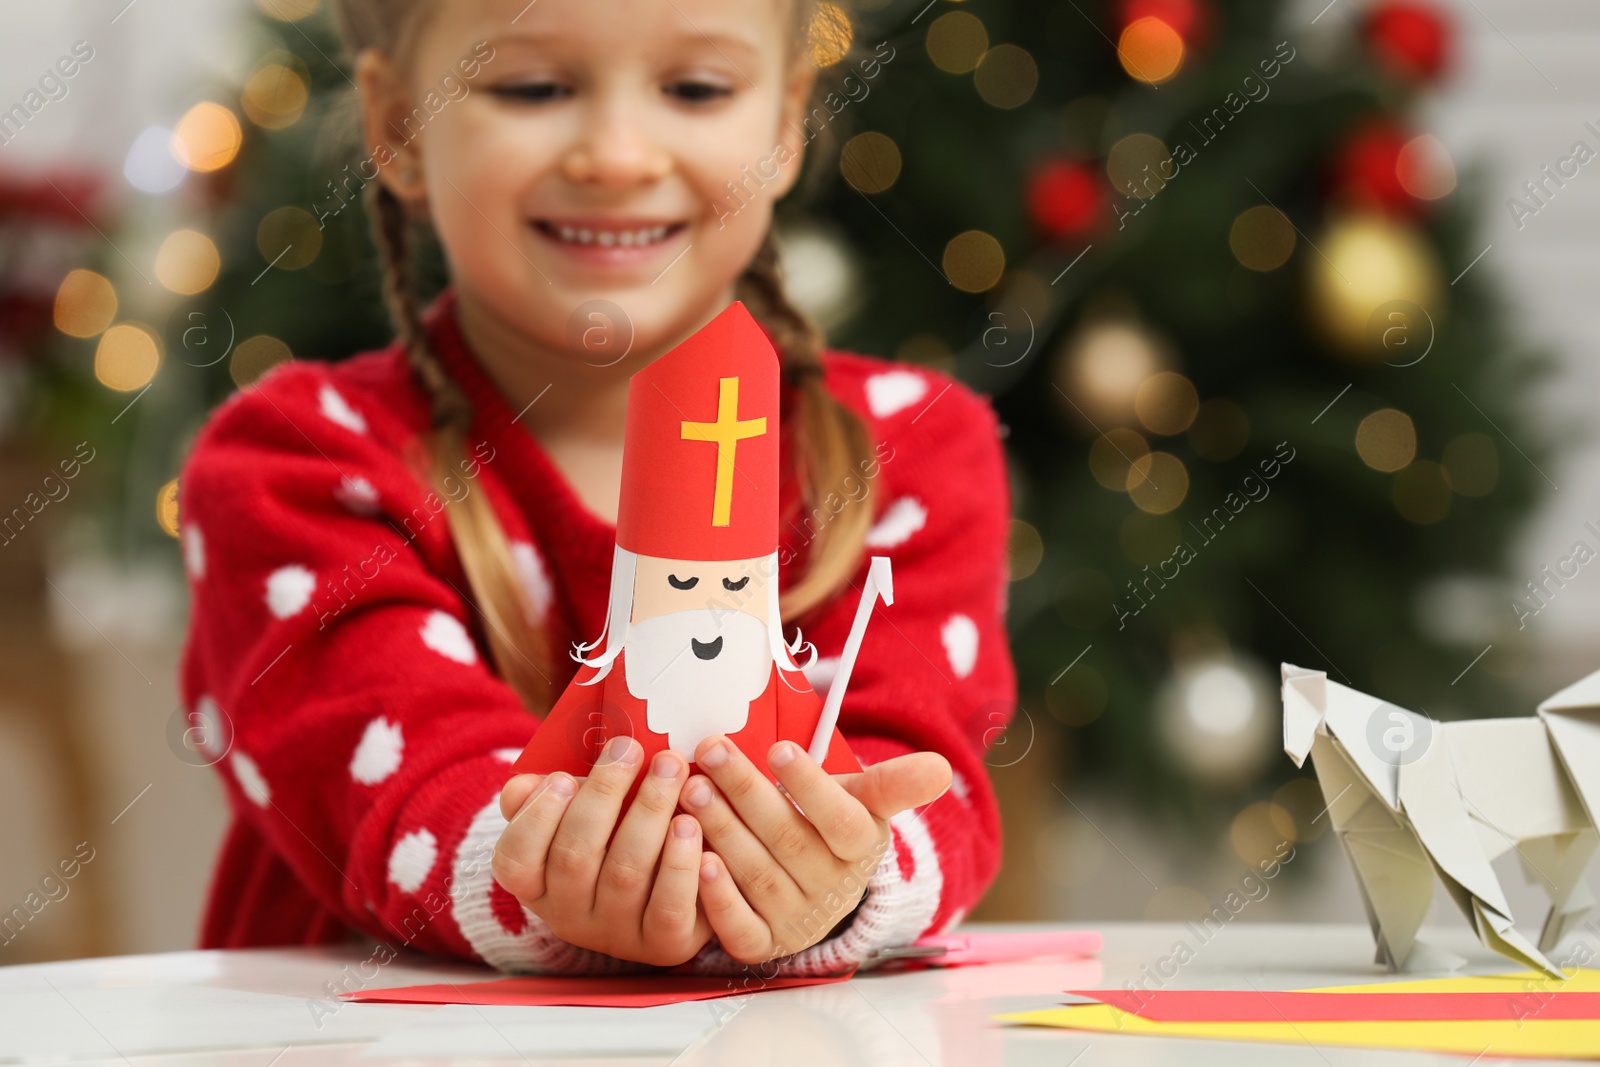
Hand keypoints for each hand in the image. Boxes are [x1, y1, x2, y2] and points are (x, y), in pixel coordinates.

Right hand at [492, 737, 712, 966]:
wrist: (677, 895)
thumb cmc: (617, 835)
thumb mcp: (577, 815)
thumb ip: (546, 796)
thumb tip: (521, 787)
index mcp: (537, 884)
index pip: (515, 860)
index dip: (537, 819)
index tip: (563, 776)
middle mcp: (570, 915)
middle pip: (575, 857)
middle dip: (603, 794)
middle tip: (629, 748)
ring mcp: (617, 933)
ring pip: (626, 874)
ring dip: (649, 814)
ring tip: (671, 771)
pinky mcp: (666, 944)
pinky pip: (669, 907)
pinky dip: (680, 864)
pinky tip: (692, 825)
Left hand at [682, 735, 950, 963]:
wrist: (814, 886)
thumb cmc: (828, 826)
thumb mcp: (863, 800)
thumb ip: (895, 783)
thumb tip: (941, 768)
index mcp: (862, 847)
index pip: (842, 818)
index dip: (811, 786)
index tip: (779, 748)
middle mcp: (833, 889)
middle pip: (788, 839)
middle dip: (746, 792)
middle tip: (712, 751)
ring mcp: (798, 921)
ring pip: (758, 875)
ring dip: (722, 830)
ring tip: (693, 790)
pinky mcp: (764, 944)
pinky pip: (740, 927)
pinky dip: (718, 897)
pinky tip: (698, 861)